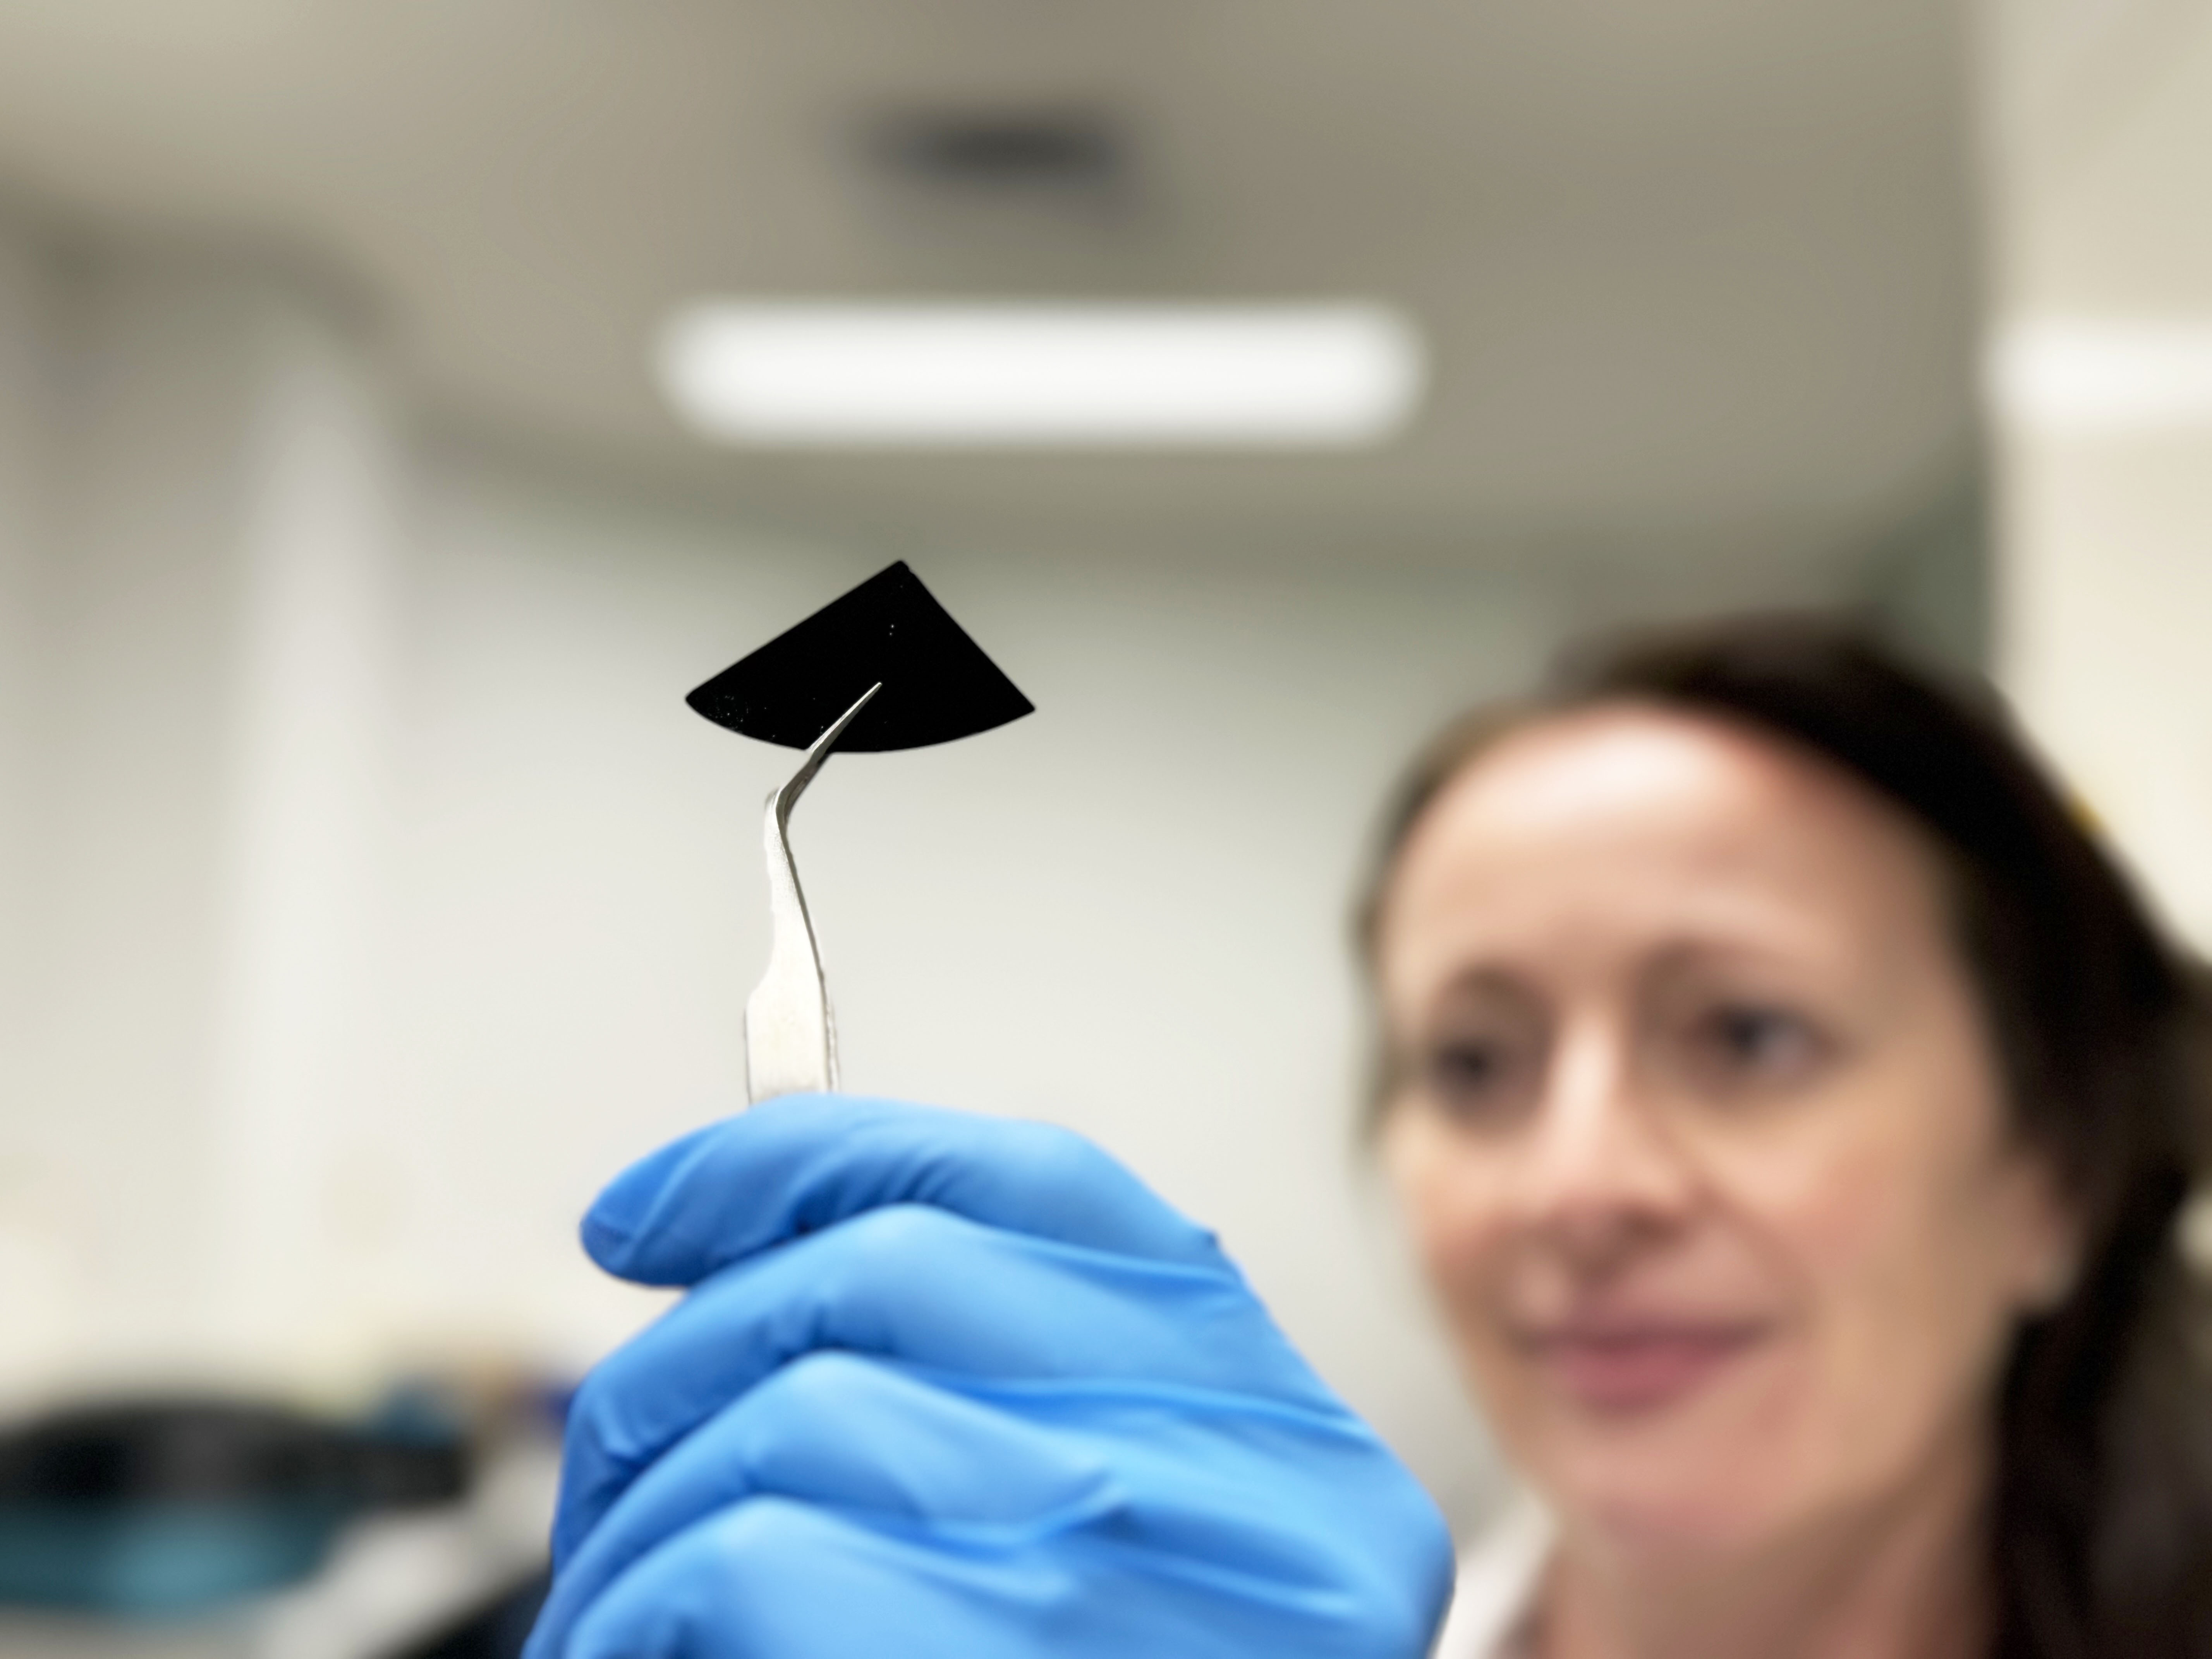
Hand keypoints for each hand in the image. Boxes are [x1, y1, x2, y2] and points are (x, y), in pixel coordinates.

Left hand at [525, 1094, 1452, 1657]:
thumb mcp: (1113, 1563)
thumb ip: (1004, 1405)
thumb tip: (748, 1237)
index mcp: (1283, 1448)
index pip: (1032, 1183)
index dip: (810, 1161)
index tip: (656, 1205)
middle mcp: (1246, 1500)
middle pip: (884, 1274)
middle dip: (686, 1351)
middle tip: (616, 1466)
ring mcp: (1127, 1599)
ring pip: (786, 1414)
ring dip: (640, 1518)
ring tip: (626, 1615)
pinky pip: (742, 1559)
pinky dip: (635, 1616)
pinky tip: (639, 1658)